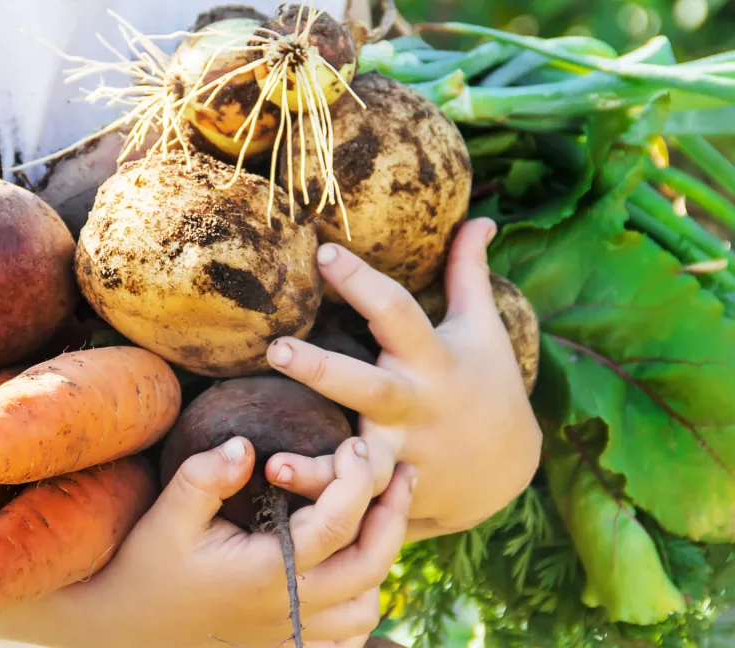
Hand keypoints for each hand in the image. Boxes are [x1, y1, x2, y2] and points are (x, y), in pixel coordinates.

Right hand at [53, 436, 417, 647]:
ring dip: (381, 559)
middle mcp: (289, 608)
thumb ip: (204, 477)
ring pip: (368, 604)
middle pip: (371, 563)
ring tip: (378, 517)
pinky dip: (362, 604)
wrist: (125, 628)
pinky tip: (354, 572)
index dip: (354, 477)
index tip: (354, 442)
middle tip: (399, 471)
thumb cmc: (144, 568)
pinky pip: (348, 637)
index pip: (337, 522)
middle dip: (394, 512)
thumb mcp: (166, 517)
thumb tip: (244, 446)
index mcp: (266, 571)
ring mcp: (292, 634)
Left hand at [264, 218, 541, 535]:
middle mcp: (415, 405)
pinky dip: (323, 505)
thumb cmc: (486, 382)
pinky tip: (279, 495)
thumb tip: (478, 217)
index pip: (396, 312)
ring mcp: (403, 454)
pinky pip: (355, 503)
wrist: (511, 469)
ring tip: (273, 463)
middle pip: (367, 388)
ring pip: (361, 464)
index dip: (362, 282)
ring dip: (319, 468)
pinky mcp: (392, 493)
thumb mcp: (482, 327)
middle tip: (277, 349)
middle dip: (323, 370)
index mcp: (432, 358)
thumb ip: (467, 273)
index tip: (322, 252)